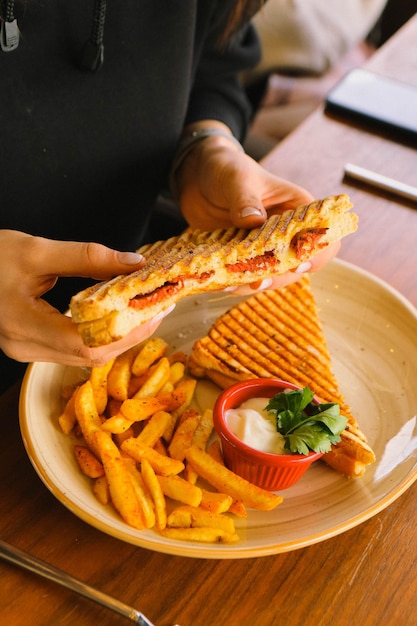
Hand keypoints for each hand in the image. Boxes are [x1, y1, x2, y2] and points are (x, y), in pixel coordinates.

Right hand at [0, 230, 172, 367]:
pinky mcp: (28, 344)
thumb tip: (132, 263)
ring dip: (117, 336)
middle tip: (158, 309)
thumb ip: (86, 257)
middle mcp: (24, 347)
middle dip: (130, 335)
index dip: (129, 331)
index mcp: (23, 326)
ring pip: (83, 355)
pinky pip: (72, 348)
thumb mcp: (36, 250)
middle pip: (90, 355)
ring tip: (142, 311)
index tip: (157, 310)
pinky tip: (114, 317)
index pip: (89, 344)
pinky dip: (98, 335)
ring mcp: (24, 350)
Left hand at [177, 132, 339, 292]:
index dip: (317, 254)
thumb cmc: (227, 169)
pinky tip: (219, 283)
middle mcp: (287, 233)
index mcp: (298, 209)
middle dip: (277, 277)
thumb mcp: (237, 178)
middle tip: (256, 282)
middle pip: (296, 265)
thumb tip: (253, 220)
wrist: (198, 178)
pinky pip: (244, 276)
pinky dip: (234, 282)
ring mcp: (264, 248)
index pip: (323, 236)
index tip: (297, 264)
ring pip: (270, 276)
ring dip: (253, 283)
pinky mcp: (243, 258)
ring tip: (230, 285)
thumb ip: (245, 198)